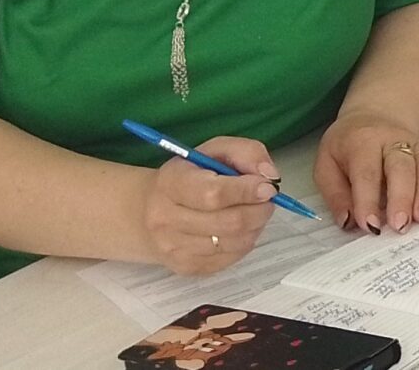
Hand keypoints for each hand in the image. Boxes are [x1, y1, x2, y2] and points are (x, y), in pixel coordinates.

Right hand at [135, 136, 279, 274]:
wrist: (149, 212)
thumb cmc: (189, 177)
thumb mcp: (214, 151)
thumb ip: (246, 153)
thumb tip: (269, 176)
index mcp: (171, 183)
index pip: (213, 194)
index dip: (247, 191)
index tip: (267, 187)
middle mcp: (165, 219)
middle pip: (229, 222)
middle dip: (260, 210)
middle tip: (267, 199)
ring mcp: (173, 248)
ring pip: (234, 242)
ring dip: (255, 226)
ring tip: (253, 212)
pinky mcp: (186, 267)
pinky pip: (231, 258)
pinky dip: (245, 242)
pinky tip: (239, 229)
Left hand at [316, 111, 418, 233]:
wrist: (373, 116)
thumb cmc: (347, 147)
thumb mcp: (326, 165)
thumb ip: (335, 194)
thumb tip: (349, 222)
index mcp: (362, 142)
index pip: (367, 172)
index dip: (368, 200)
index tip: (371, 226)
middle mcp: (392, 140)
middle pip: (401, 167)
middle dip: (402, 198)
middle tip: (400, 226)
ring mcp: (415, 145)